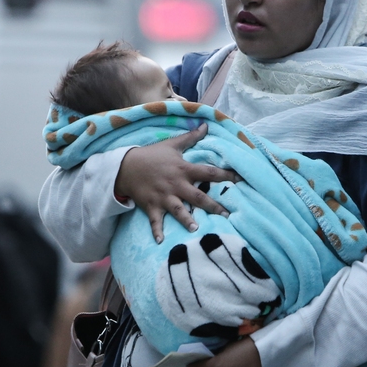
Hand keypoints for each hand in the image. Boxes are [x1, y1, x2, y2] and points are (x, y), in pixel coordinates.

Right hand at [115, 124, 238, 242]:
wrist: (126, 166)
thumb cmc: (152, 155)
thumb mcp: (172, 145)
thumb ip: (191, 137)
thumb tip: (206, 125)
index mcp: (183, 170)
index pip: (208, 172)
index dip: (225, 175)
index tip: (240, 180)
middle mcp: (175, 184)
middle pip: (197, 196)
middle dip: (212, 206)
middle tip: (227, 215)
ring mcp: (163, 197)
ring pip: (178, 210)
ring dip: (186, 220)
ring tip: (196, 228)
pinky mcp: (151, 206)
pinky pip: (155, 221)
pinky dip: (157, 231)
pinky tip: (161, 242)